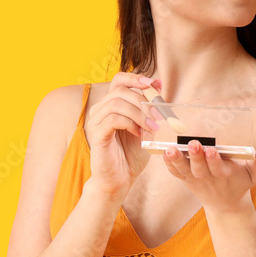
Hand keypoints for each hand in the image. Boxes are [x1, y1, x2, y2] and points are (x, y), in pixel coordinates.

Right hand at [85, 73, 160, 199]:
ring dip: (139, 113)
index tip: (152, 84)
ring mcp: (96, 122)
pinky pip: (113, 119)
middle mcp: (100, 110)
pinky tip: (139, 133)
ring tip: (152, 126)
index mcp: (111, 104)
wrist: (120, 179)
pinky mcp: (97, 135)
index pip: (119, 79)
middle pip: (120, 90)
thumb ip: (150, 106)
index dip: (135, 77)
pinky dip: (130, 123)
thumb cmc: (132, 153)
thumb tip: (159, 82)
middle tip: (158, 115)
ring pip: (116, 103)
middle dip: (143, 100)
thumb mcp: (146, 126)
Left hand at [161, 140, 255, 213]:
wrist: (225, 204)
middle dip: (196, 156)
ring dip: (176, 160)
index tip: (212, 149)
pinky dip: (168, 164)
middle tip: (193, 143)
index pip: (219, 168)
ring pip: (184, 171)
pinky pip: (175, 173)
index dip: (214, 160)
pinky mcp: (186, 179)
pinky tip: (163, 152)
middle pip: (200, 169)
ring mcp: (195, 180)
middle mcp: (208, 178)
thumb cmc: (240, 182)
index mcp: (225, 175)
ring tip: (170, 149)